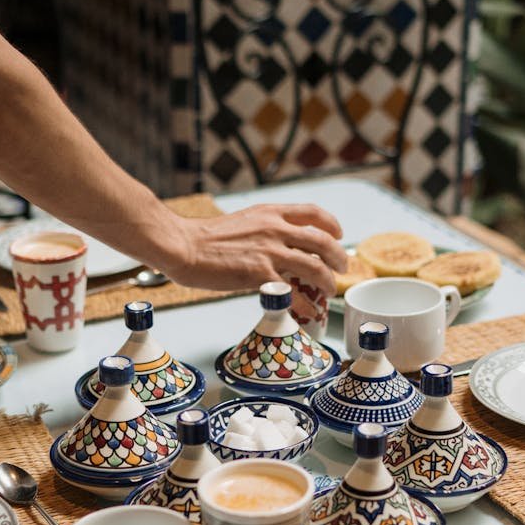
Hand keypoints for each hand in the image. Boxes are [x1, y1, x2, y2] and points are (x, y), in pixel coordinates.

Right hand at [162, 203, 347, 296]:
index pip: (313, 212)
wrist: (183, 245)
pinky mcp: (259, 275)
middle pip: (323, 240)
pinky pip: (292, 292)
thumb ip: (264, 228)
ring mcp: (269, 252)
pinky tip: (307, 311)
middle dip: (338, 257)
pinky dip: (304, 304)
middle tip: (342, 268)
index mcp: (270, 213)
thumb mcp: (243, 221)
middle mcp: (275, 229)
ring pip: (315, 266)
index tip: (338, 235)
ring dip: (328, 282)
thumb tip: (279, 244)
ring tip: (328, 291)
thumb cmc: (204, 238)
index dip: (332, 224)